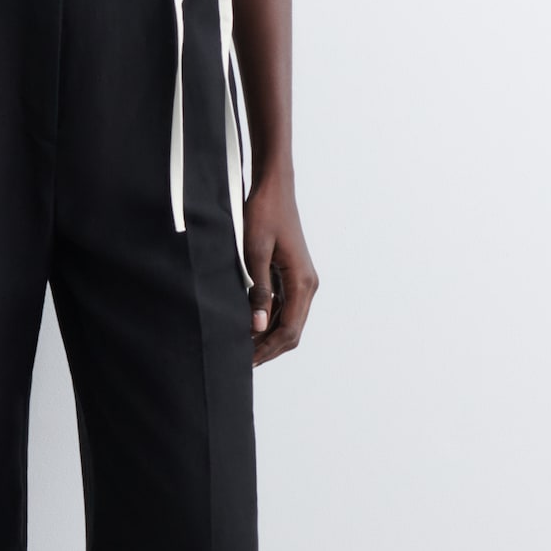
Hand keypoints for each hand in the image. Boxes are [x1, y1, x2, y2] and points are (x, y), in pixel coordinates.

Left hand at [243, 177, 317, 366]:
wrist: (274, 189)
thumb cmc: (263, 214)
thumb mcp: (254, 252)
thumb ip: (258, 291)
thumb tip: (257, 326)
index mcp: (302, 282)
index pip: (289, 330)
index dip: (267, 349)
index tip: (245, 360)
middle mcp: (308, 285)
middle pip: (292, 331)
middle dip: (269, 349)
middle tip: (242, 361)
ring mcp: (302, 281)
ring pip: (289, 321)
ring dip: (269, 337)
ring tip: (243, 348)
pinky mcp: (293, 276)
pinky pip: (285, 308)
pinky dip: (270, 321)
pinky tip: (250, 326)